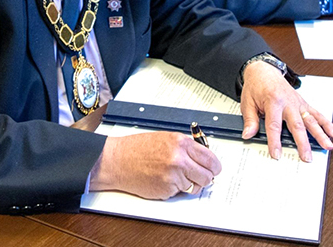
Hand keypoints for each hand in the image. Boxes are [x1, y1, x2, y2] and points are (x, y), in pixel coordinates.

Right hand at [89, 131, 220, 198]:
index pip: (211, 159)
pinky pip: (180, 193)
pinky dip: (174, 189)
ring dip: (188, 184)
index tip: (213, 169)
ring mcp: (173, 176)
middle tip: (197, 176)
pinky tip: (163, 180)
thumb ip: (187, 147)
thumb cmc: (138, 148)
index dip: (214, 167)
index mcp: (181, 143)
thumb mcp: (166, 138)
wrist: (118, 160)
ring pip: (194, 187)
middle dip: (204, 178)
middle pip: (207, 176)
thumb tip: (204, 158)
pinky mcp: (166, 190)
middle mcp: (179, 159)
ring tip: (174, 176)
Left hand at [239, 61, 332, 162]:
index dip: (275, 141)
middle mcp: (288, 102)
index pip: (274, 125)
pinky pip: (316, 113)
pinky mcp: (303, 103)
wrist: (264, 71)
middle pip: (297, 125)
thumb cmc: (257, 85)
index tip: (276, 154)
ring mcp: (298, 103)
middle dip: (303, 143)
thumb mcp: (247, 101)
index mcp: (273, 101)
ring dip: (320, 134)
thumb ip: (250, 119)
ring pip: (311, 120)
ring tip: (328, 146)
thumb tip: (248, 134)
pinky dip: (326, 123)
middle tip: (306, 157)